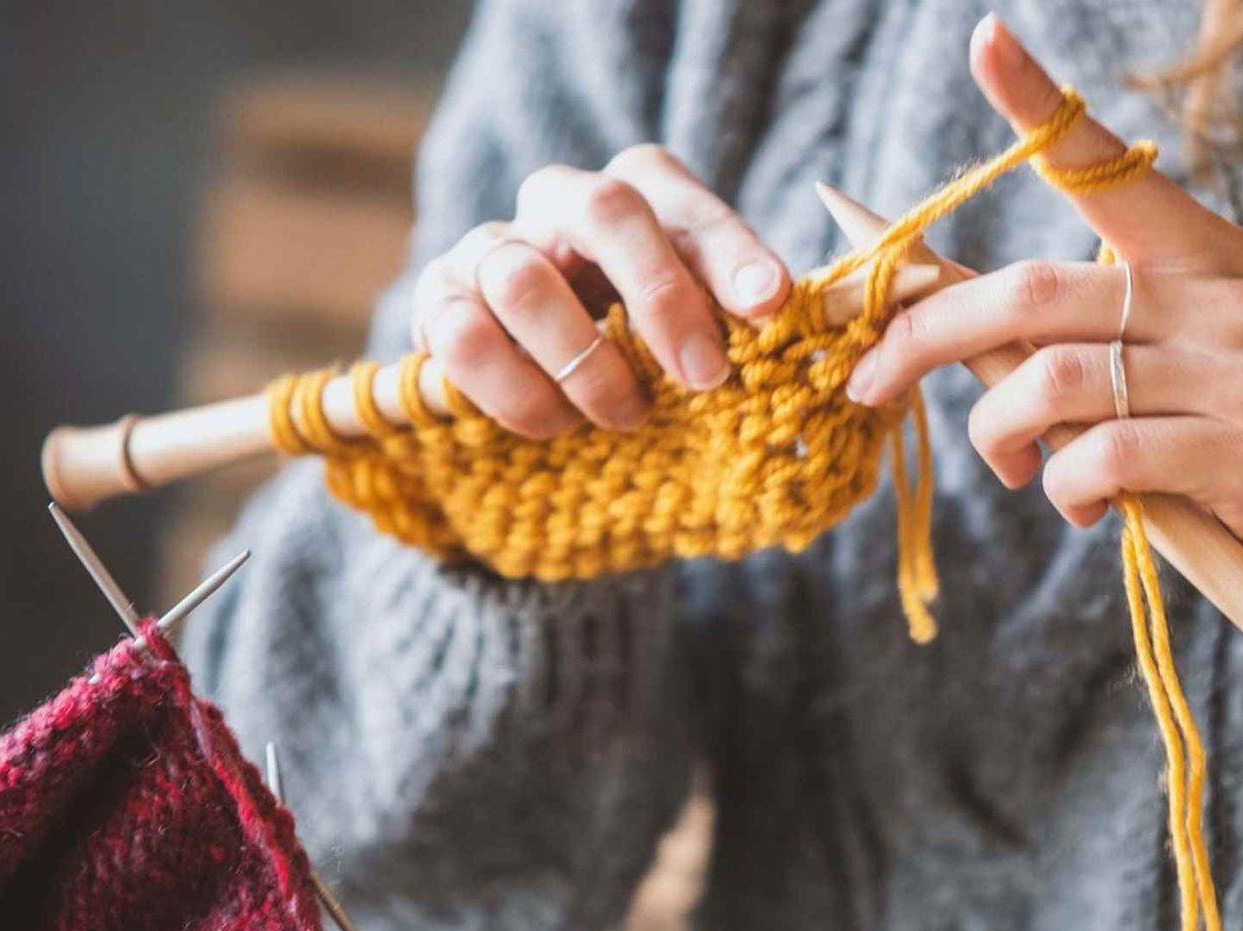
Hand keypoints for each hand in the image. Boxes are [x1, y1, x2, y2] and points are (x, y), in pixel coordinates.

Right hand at [411, 145, 790, 435]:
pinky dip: (518, 392)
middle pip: (606, 209)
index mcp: (637, 193)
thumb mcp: (704, 327)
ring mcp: (490, 248)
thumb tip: (805, 334)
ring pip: (524, 278)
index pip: (682, 199)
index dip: (730, 249)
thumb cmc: (646, 349)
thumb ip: (747, 320)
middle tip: (706, 378)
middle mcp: (559, 202)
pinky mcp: (437, 305)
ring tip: (627, 417)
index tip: (772, 304)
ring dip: (587, 363)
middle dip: (663, 299)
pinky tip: (557, 425)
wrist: (542, 388)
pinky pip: (462, 338)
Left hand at [846, 15, 1242, 704]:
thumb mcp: (1152, 370)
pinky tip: (1077, 505)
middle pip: (1034, 290)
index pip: (1107, 164)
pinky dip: (1062, 488)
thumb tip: (934, 313)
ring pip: (1054, 379)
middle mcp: (1225, 294)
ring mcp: (1242, 369)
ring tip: (1010, 465)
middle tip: (868, 381)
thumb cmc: (1218, 448)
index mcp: (1202, 252)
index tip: (983, 38)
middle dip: (927, 337)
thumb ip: (1062, 336)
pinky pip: (1101, 456)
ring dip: (996, 434)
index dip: (1040, 105)